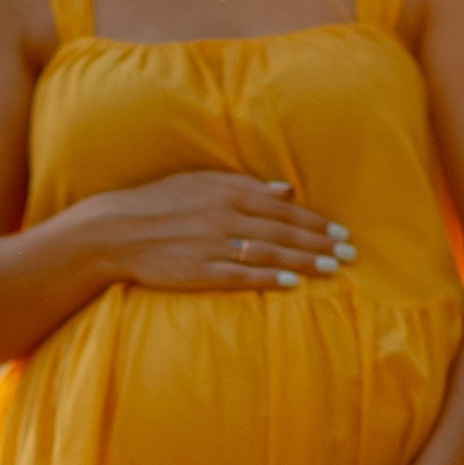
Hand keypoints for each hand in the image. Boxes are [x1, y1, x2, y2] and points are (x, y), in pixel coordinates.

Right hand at [93, 172, 345, 298]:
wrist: (114, 231)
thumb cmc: (158, 202)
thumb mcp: (200, 182)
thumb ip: (244, 185)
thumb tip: (285, 191)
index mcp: (227, 192)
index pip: (283, 209)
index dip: (316, 222)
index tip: (341, 233)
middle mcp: (224, 216)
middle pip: (283, 231)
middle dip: (320, 243)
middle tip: (349, 254)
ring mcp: (211, 245)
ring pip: (268, 252)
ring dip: (304, 261)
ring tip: (333, 269)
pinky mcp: (198, 271)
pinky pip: (240, 275)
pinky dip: (268, 277)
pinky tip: (292, 282)